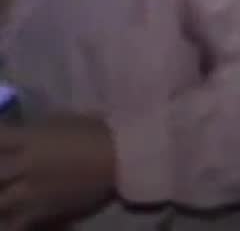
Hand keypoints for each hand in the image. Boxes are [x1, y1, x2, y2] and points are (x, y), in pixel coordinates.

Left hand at [0, 116, 115, 227]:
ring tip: (9, 192)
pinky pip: (14, 223)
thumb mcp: (67, 121)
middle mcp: (25, 165)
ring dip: (2, 195)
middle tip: (7, 169)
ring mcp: (30, 191)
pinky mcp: (41, 212)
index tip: (3, 139)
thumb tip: (24, 134)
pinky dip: (11, 220)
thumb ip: (41, 129)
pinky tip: (14, 214)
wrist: (124, 158)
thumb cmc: (100, 133)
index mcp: (32, 139)